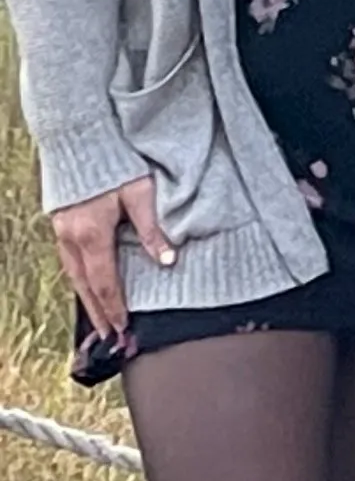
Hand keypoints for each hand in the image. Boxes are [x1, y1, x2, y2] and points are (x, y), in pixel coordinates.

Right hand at [50, 176, 171, 341]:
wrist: (80, 142)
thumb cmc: (115, 166)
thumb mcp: (140, 195)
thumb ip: (153, 229)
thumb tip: (167, 261)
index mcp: (91, 234)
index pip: (105, 281)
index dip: (115, 307)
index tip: (125, 327)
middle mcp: (71, 238)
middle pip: (86, 285)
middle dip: (99, 312)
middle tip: (111, 337)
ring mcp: (62, 233)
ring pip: (74, 275)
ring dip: (88, 299)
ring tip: (100, 320)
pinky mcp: (60, 226)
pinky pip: (69, 262)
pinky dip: (81, 280)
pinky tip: (89, 288)